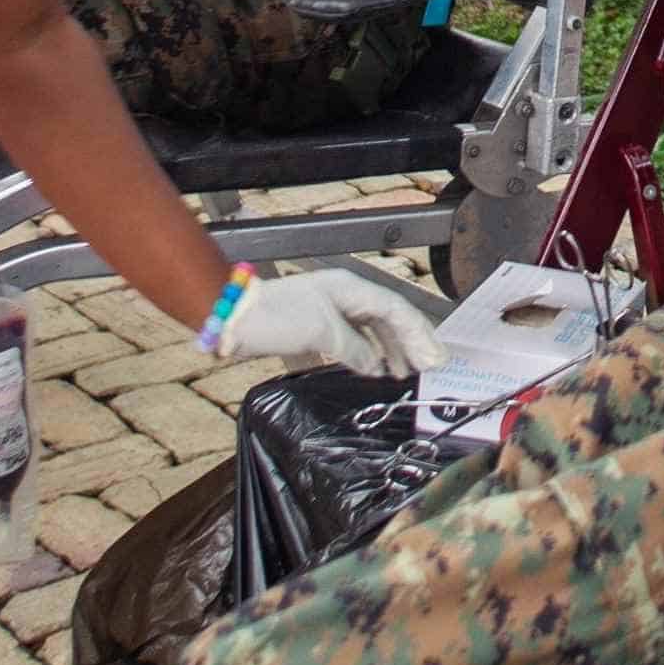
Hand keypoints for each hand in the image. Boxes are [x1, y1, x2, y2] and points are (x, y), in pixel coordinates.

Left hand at [213, 270, 442, 378]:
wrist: (229, 320)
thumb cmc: (272, 317)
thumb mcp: (320, 332)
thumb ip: (354, 349)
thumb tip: (374, 365)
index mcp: (349, 289)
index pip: (396, 310)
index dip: (419, 335)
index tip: (434, 359)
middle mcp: (342, 298)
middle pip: (386, 320)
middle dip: (409, 344)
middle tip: (428, 368)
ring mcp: (326, 313)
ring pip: (368, 332)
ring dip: (388, 352)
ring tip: (402, 374)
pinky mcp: (311, 332)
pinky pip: (346, 344)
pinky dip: (361, 358)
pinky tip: (368, 374)